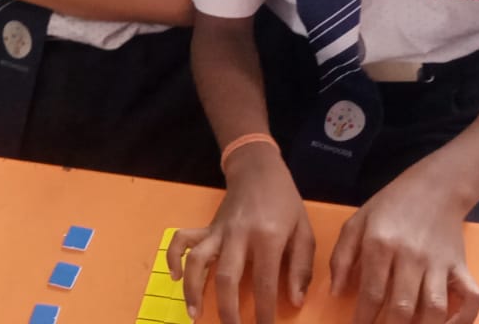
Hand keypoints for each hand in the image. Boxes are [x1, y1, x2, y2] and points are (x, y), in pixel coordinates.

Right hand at [169, 147, 314, 323]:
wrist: (259, 170)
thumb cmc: (285, 202)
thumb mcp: (304, 232)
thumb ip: (301, 267)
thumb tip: (294, 300)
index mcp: (268, 237)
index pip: (264, 281)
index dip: (264, 310)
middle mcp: (239, 235)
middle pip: (227, 277)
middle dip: (228, 310)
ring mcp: (218, 230)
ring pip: (198, 261)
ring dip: (194, 290)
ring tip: (194, 314)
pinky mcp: (206, 227)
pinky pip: (182, 241)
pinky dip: (174, 258)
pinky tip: (176, 276)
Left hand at [331, 172, 478, 323]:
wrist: (436, 187)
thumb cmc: (390, 205)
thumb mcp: (357, 222)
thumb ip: (341, 257)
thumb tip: (336, 292)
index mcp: (380, 245)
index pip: (371, 293)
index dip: (363, 318)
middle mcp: (411, 257)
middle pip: (402, 307)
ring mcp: (439, 263)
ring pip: (434, 309)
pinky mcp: (461, 265)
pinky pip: (471, 298)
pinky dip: (463, 319)